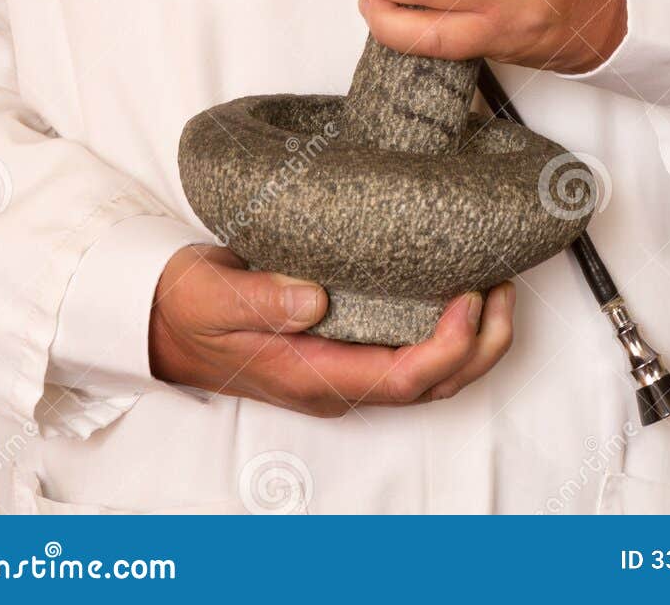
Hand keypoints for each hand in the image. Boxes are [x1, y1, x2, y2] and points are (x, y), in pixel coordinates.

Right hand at [148, 244, 514, 415]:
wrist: (165, 317)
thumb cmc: (189, 307)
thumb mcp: (213, 295)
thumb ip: (262, 297)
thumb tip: (316, 298)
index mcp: (312, 376)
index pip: (402, 379)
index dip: (449, 346)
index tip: (471, 297)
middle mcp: (338, 381)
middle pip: (432, 384)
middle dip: (481, 344)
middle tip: (504, 286)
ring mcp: (345, 367)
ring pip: (430, 374)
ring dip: (474, 338)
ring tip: (498, 285)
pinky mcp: (346, 346)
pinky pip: (412, 351)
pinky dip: (448, 327)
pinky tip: (457, 285)